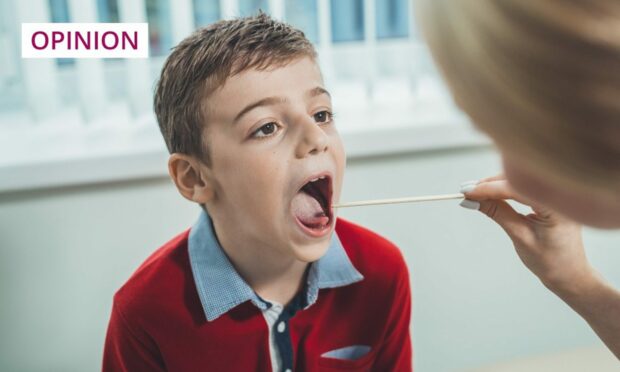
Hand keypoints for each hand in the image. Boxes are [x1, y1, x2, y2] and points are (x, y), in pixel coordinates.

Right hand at [460, 175, 594, 294]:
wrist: (569, 274)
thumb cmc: (550, 261)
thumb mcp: (519, 236)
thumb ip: (497, 213)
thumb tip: (473, 201)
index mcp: (557, 207)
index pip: (517, 189)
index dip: (489, 188)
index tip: (468, 191)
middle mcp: (560, 196)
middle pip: (519, 179)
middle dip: (491, 184)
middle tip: (467, 191)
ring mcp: (557, 196)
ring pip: (520, 181)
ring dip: (496, 185)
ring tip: (475, 193)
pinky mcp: (551, 198)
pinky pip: (526, 187)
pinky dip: (507, 189)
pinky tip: (491, 194)